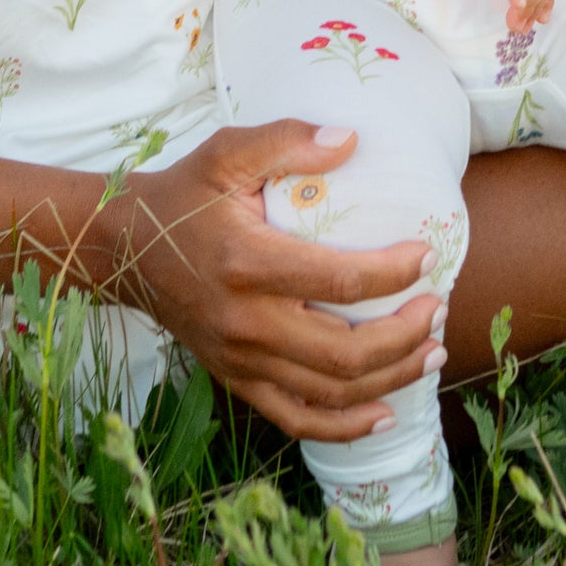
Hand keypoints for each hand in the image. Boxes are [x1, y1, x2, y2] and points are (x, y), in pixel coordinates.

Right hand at [98, 121, 441, 441]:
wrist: (127, 247)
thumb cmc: (185, 195)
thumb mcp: (226, 152)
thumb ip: (286, 140)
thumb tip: (351, 139)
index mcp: (247, 263)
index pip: (339, 282)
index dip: (392, 273)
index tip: (427, 255)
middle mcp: (245, 322)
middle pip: (343, 353)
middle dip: (404, 337)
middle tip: (438, 309)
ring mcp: (240, 359)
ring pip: (329, 391)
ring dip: (390, 378)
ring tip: (432, 351)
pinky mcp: (235, 380)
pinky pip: (295, 417)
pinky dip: (343, 426)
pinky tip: (382, 413)